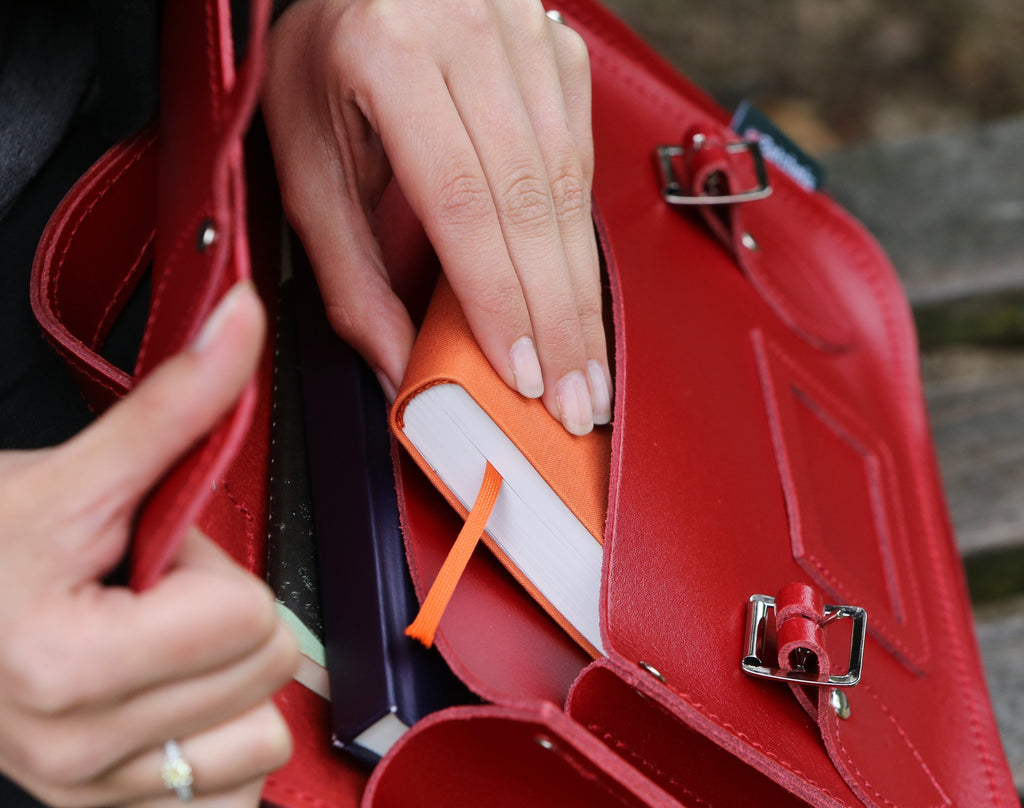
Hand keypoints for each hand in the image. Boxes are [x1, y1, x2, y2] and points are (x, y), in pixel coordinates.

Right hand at [0, 284, 297, 807]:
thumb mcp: (70, 475)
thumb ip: (173, 406)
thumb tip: (243, 323)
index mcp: (69, 664)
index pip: (252, 620)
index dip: (215, 570)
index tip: (156, 556)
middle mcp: (78, 746)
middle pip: (267, 672)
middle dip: (223, 617)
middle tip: (149, 594)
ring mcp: (90, 788)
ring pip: (264, 742)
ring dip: (231, 685)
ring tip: (159, 646)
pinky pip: (230, 804)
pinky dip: (221, 748)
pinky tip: (172, 700)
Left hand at [262, 0, 610, 434]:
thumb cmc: (324, 69)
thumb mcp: (308, 168)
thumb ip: (349, 275)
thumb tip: (402, 369)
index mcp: (387, 53)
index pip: (462, 199)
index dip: (499, 297)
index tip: (522, 375)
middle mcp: (466, 31)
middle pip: (531, 201)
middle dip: (557, 318)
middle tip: (574, 402)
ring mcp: (525, 36)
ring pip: (569, 188)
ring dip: (581, 294)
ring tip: (588, 371)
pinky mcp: (560, 53)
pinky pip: (579, 165)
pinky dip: (580, 245)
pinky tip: (580, 305)